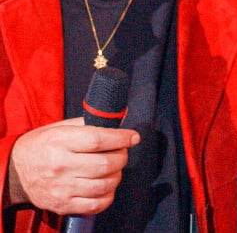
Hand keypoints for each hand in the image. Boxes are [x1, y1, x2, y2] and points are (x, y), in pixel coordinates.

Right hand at [8, 117, 139, 214]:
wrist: (15, 171)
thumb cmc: (42, 144)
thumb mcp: (61, 127)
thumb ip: (89, 123)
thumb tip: (119, 119)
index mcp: (60, 142)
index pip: (98, 140)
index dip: (121, 138)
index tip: (133, 137)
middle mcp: (61, 166)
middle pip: (105, 164)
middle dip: (122, 157)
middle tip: (122, 152)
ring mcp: (62, 189)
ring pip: (104, 185)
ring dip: (117, 175)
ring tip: (115, 168)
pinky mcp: (62, 205)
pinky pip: (95, 205)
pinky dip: (108, 195)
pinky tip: (107, 185)